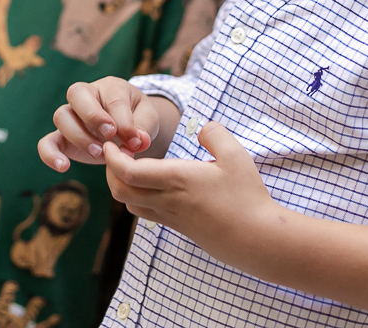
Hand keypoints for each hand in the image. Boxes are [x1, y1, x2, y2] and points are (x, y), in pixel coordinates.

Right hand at [38, 76, 157, 172]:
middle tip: (110, 136)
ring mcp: (71, 116)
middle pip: (76, 94)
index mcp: (110, 87)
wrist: (129, 129)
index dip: (123, 121)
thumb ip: (143, 128)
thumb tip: (139, 142)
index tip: (135, 141)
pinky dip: (50, 154)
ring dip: (79, 137)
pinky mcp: (62, 138)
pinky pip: (46, 142)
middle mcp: (86, 96)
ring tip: (99, 154)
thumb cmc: (138, 119)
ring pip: (61, 116)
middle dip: (93, 116)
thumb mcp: (147, 119)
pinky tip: (63, 166)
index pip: (112, 99)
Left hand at [102, 121, 274, 264]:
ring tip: (134, 167)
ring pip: (131, 204)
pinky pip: (147, 212)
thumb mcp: (236, 155)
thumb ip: (215, 134)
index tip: (112, 144)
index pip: (127, 172)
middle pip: (120, 190)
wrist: (257, 238)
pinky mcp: (179, 227)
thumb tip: (201, 129)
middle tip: (119, 153)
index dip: (112, 158)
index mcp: (176, 179)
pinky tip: (154, 184)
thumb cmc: (247, 196)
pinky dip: (139, 196)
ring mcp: (171, 217)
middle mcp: (167, 200)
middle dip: (111, 170)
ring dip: (123, 185)